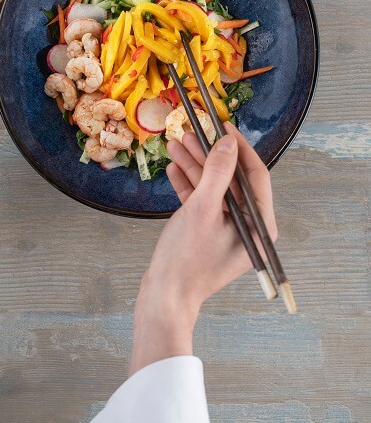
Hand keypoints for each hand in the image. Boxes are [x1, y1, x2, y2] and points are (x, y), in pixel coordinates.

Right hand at [130, 124, 276, 373]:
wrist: (164, 297)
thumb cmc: (186, 258)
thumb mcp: (203, 209)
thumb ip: (218, 173)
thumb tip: (228, 142)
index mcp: (259, 225)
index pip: (254, 176)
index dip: (239, 148)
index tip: (223, 126)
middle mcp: (248, 226)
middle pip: (231, 180)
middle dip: (209, 155)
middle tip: (192, 132)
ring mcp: (227, 230)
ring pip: (213, 188)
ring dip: (195, 166)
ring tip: (177, 142)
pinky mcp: (208, 233)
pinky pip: (202, 202)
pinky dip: (188, 185)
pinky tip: (174, 166)